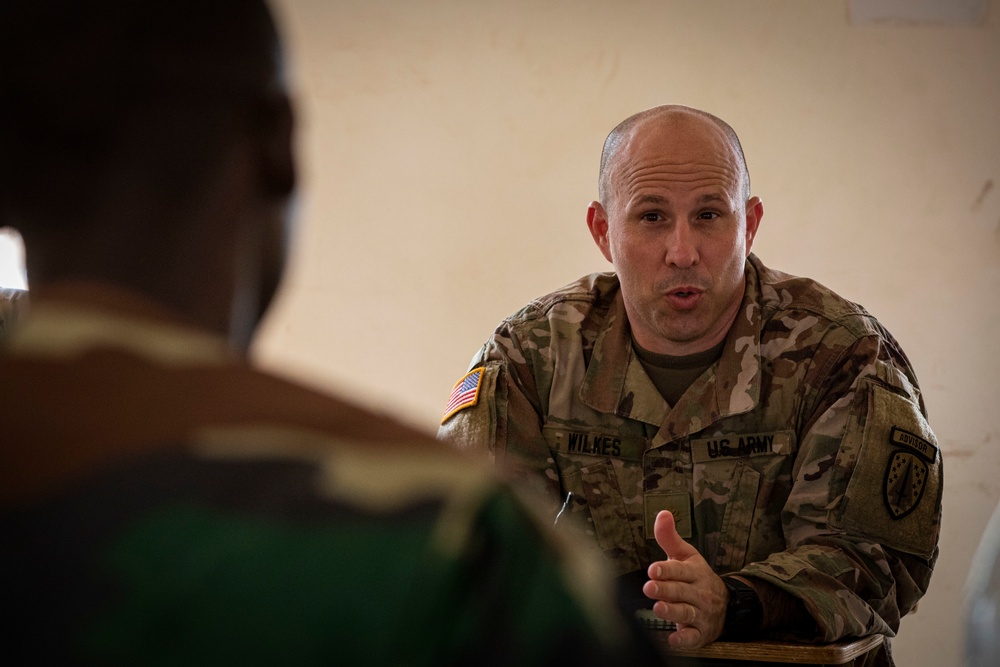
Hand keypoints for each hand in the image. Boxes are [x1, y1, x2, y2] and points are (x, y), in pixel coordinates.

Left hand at [642, 510, 727, 648]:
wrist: (725, 603)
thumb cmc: (696, 576)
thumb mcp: (685, 555)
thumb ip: (669, 537)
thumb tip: (662, 513)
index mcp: (695, 572)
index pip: (680, 570)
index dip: (667, 570)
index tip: (653, 569)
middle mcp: (700, 593)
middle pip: (681, 591)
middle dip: (665, 589)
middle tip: (649, 587)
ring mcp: (702, 614)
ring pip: (687, 613)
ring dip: (673, 611)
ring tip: (658, 608)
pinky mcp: (701, 633)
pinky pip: (694, 638)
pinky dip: (684, 640)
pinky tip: (673, 640)